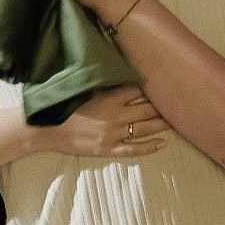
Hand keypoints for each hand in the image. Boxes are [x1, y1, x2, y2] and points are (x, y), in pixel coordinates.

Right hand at [39, 85, 169, 157]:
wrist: (46, 130)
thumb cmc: (62, 106)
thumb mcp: (84, 90)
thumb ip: (103, 84)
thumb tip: (121, 73)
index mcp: (108, 99)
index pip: (137, 90)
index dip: (151, 87)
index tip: (165, 82)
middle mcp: (114, 116)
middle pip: (146, 110)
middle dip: (163, 105)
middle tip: (179, 101)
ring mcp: (112, 135)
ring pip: (144, 129)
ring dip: (161, 124)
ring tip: (176, 120)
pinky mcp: (108, 150)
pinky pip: (133, 150)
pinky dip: (149, 147)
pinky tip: (162, 144)